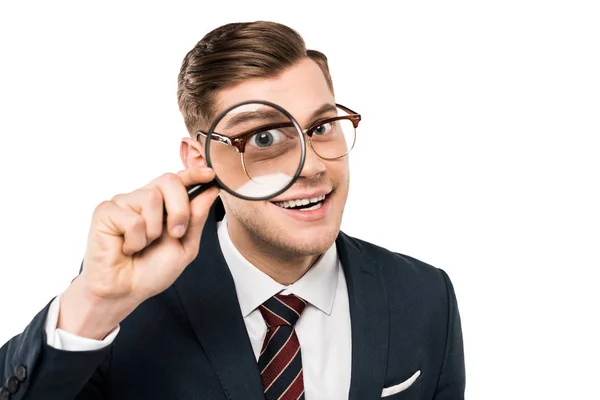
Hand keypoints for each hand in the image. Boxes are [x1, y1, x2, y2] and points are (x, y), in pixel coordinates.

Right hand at [58, 166, 218, 338]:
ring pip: (151, 198)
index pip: (179, 180)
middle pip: (169, 181)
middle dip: (180, 209)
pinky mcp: (105, 211)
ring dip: (153, 230)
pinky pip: (132, 218)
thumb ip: (196, 218)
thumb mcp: (185, 245)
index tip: (210, 174)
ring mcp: (124, 203)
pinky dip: (135, 239)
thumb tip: (210, 191)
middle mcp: (143, 199)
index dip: (194, 173)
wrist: (126, 291)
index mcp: (163, 205)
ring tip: (142, 245)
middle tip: (175, 233)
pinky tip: (126, 248)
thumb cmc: (152, 270)